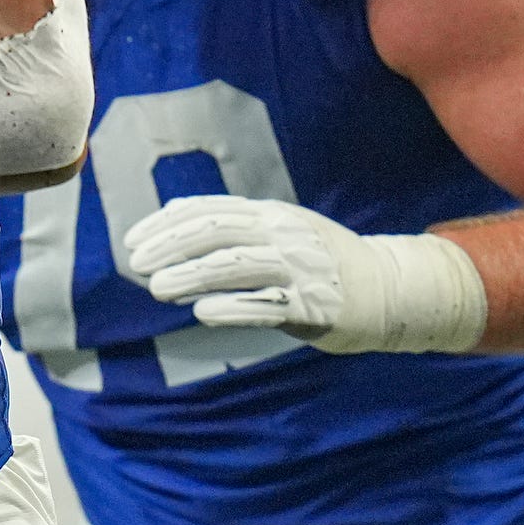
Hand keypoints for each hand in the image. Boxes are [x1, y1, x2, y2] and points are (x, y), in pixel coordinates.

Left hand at [126, 195, 486, 353]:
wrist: (391, 289)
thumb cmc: (322, 262)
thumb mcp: (280, 231)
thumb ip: (232, 225)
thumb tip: (173, 216)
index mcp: (271, 215)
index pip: (208, 211)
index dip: (165, 224)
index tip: (132, 242)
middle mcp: (284, 235)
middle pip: (216, 233)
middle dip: (171, 247)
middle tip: (138, 265)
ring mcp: (301, 268)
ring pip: (236, 266)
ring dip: (191, 276)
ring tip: (157, 289)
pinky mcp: (314, 305)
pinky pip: (266, 304)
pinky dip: (232, 306)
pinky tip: (202, 312)